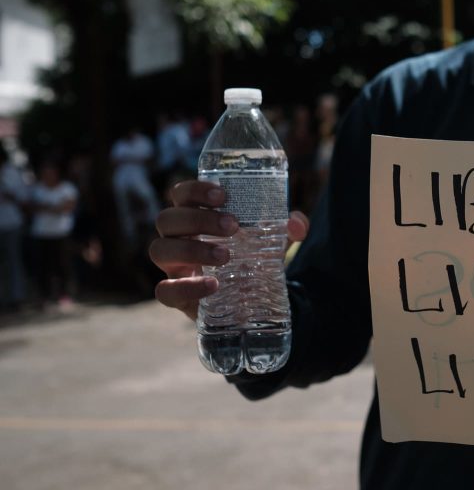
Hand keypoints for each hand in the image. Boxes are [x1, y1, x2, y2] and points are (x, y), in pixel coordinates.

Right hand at [149, 180, 308, 320]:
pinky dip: (187, 287)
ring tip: (225, 256)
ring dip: (192, 249)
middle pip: (167, 219)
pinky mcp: (176, 296)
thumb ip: (286, 228)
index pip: (181, 195)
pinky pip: (164, 291)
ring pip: (159, 249)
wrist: (250, 299)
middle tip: (232, 226)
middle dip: (198, 219)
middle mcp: (178, 239)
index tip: (222, 195)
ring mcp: (173, 267)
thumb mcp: (270, 240)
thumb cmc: (251, 257)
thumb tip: (297, 224)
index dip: (194, 190)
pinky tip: (213, 285)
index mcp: (195, 217)